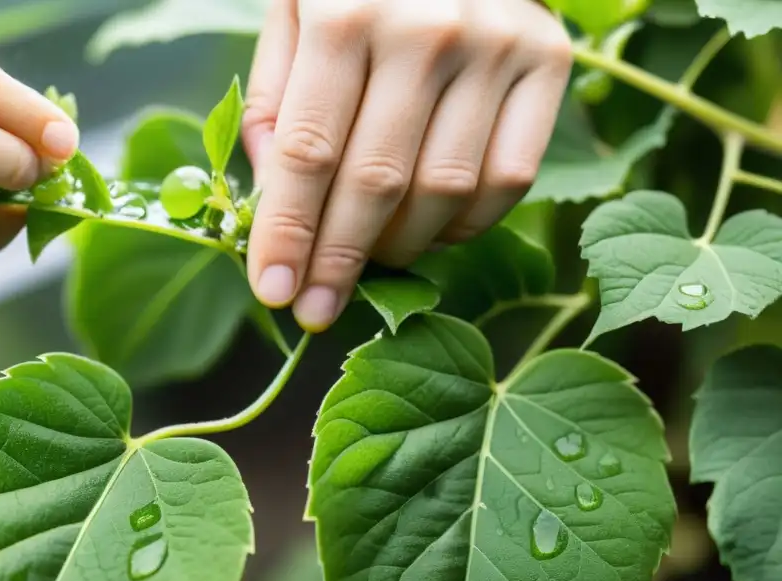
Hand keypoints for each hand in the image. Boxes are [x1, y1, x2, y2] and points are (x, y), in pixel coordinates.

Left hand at [243, 0, 571, 330]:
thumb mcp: (292, 10)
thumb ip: (274, 100)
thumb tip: (271, 198)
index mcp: (347, 11)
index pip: (307, 153)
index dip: (288, 234)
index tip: (273, 292)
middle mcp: (428, 29)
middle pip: (376, 185)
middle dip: (338, 263)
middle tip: (316, 311)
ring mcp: (498, 46)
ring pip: (445, 193)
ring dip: (400, 248)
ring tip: (369, 258)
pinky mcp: (549, 61)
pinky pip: (508, 180)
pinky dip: (465, 225)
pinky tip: (430, 229)